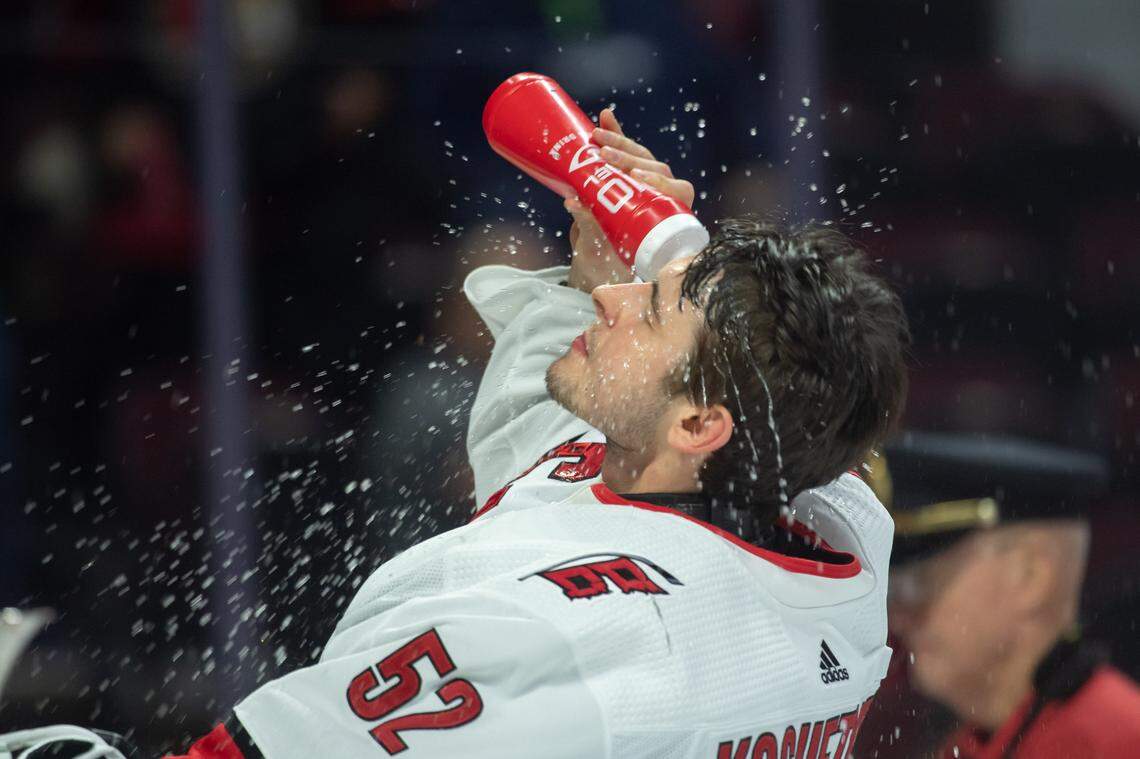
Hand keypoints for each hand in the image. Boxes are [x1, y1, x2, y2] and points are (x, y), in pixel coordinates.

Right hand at [565, 109, 695, 292]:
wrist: (599, 259)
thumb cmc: (606, 260)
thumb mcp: (598, 246)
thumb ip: (589, 224)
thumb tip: (573, 202)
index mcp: (667, 217)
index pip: (677, 190)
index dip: (661, 182)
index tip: (637, 179)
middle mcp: (661, 195)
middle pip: (655, 168)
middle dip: (630, 158)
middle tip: (606, 156)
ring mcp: (646, 182)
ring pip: (641, 156)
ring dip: (620, 142)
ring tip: (596, 136)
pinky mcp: (628, 172)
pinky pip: (626, 149)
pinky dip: (615, 133)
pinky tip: (605, 117)